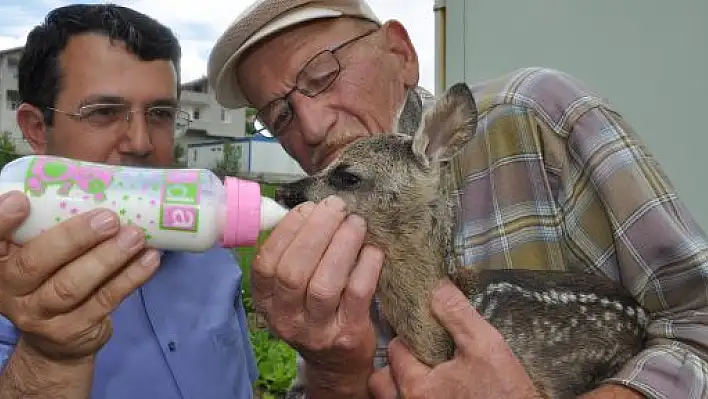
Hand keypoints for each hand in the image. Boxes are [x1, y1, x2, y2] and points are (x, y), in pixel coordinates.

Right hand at [0, 191, 160, 360]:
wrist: (58, 339)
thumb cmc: (54, 276)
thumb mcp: (44, 250)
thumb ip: (55, 223)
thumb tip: (100, 181)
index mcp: (1, 261)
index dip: (0, 221)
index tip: (21, 200)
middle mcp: (12, 289)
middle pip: (36, 262)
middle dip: (74, 237)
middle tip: (109, 218)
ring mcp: (40, 314)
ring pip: (72, 286)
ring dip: (108, 258)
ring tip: (135, 236)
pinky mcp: (72, 330)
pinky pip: (103, 301)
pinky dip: (130, 278)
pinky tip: (149, 260)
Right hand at [252, 195, 383, 376]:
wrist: (336, 364)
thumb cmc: (313, 312)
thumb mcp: (291, 291)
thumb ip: (294, 255)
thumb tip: (312, 210)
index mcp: (266, 301)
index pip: (266, 264)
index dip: (287, 231)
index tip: (308, 207)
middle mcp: (285, 318)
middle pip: (294, 271)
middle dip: (317, 231)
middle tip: (337, 207)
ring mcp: (316, 331)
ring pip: (325, 283)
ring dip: (342, 245)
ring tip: (356, 222)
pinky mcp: (347, 335)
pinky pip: (357, 294)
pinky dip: (366, 266)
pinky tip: (372, 250)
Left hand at [369, 279, 539, 398]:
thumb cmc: (504, 391)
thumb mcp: (484, 344)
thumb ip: (456, 314)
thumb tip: (436, 287)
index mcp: (416, 385)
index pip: (395, 348)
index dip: (408, 334)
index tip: (422, 327)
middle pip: (382, 379)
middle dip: (394, 363)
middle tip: (419, 352)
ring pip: (392, 395)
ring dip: (401, 381)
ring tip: (426, 369)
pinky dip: (416, 392)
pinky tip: (438, 383)